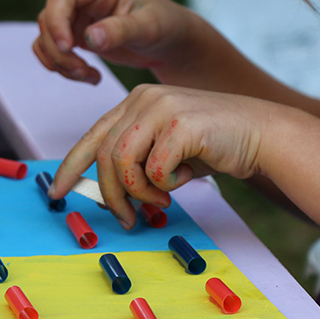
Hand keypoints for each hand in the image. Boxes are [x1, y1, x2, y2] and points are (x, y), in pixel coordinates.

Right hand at [33, 0, 195, 84]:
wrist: (172, 43)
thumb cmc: (166, 26)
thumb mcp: (148, 27)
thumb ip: (120, 30)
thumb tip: (91, 37)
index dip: (57, 19)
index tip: (68, 47)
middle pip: (49, 18)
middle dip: (59, 50)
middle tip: (81, 71)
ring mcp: (79, 18)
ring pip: (48, 38)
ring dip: (60, 62)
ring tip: (88, 76)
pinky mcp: (78, 37)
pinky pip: (56, 52)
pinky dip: (65, 69)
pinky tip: (91, 77)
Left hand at [49, 84, 269, 228]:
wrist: (262, 134)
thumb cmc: (212, 147)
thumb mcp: (164, 153)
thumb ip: (136, 164)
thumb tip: (108, 197)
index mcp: (135, 103)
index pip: (92, 137)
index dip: (71, 167)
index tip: (57, 192)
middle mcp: (143, 99)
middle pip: (105, 155)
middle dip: (112, 195)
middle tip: (128, 219)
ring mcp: (161, 107)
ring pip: (123, 162)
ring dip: (139, 192)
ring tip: (162, 200)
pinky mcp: (181, 123)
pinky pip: (156, 169)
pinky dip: (166, 185)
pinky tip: (185, 179)